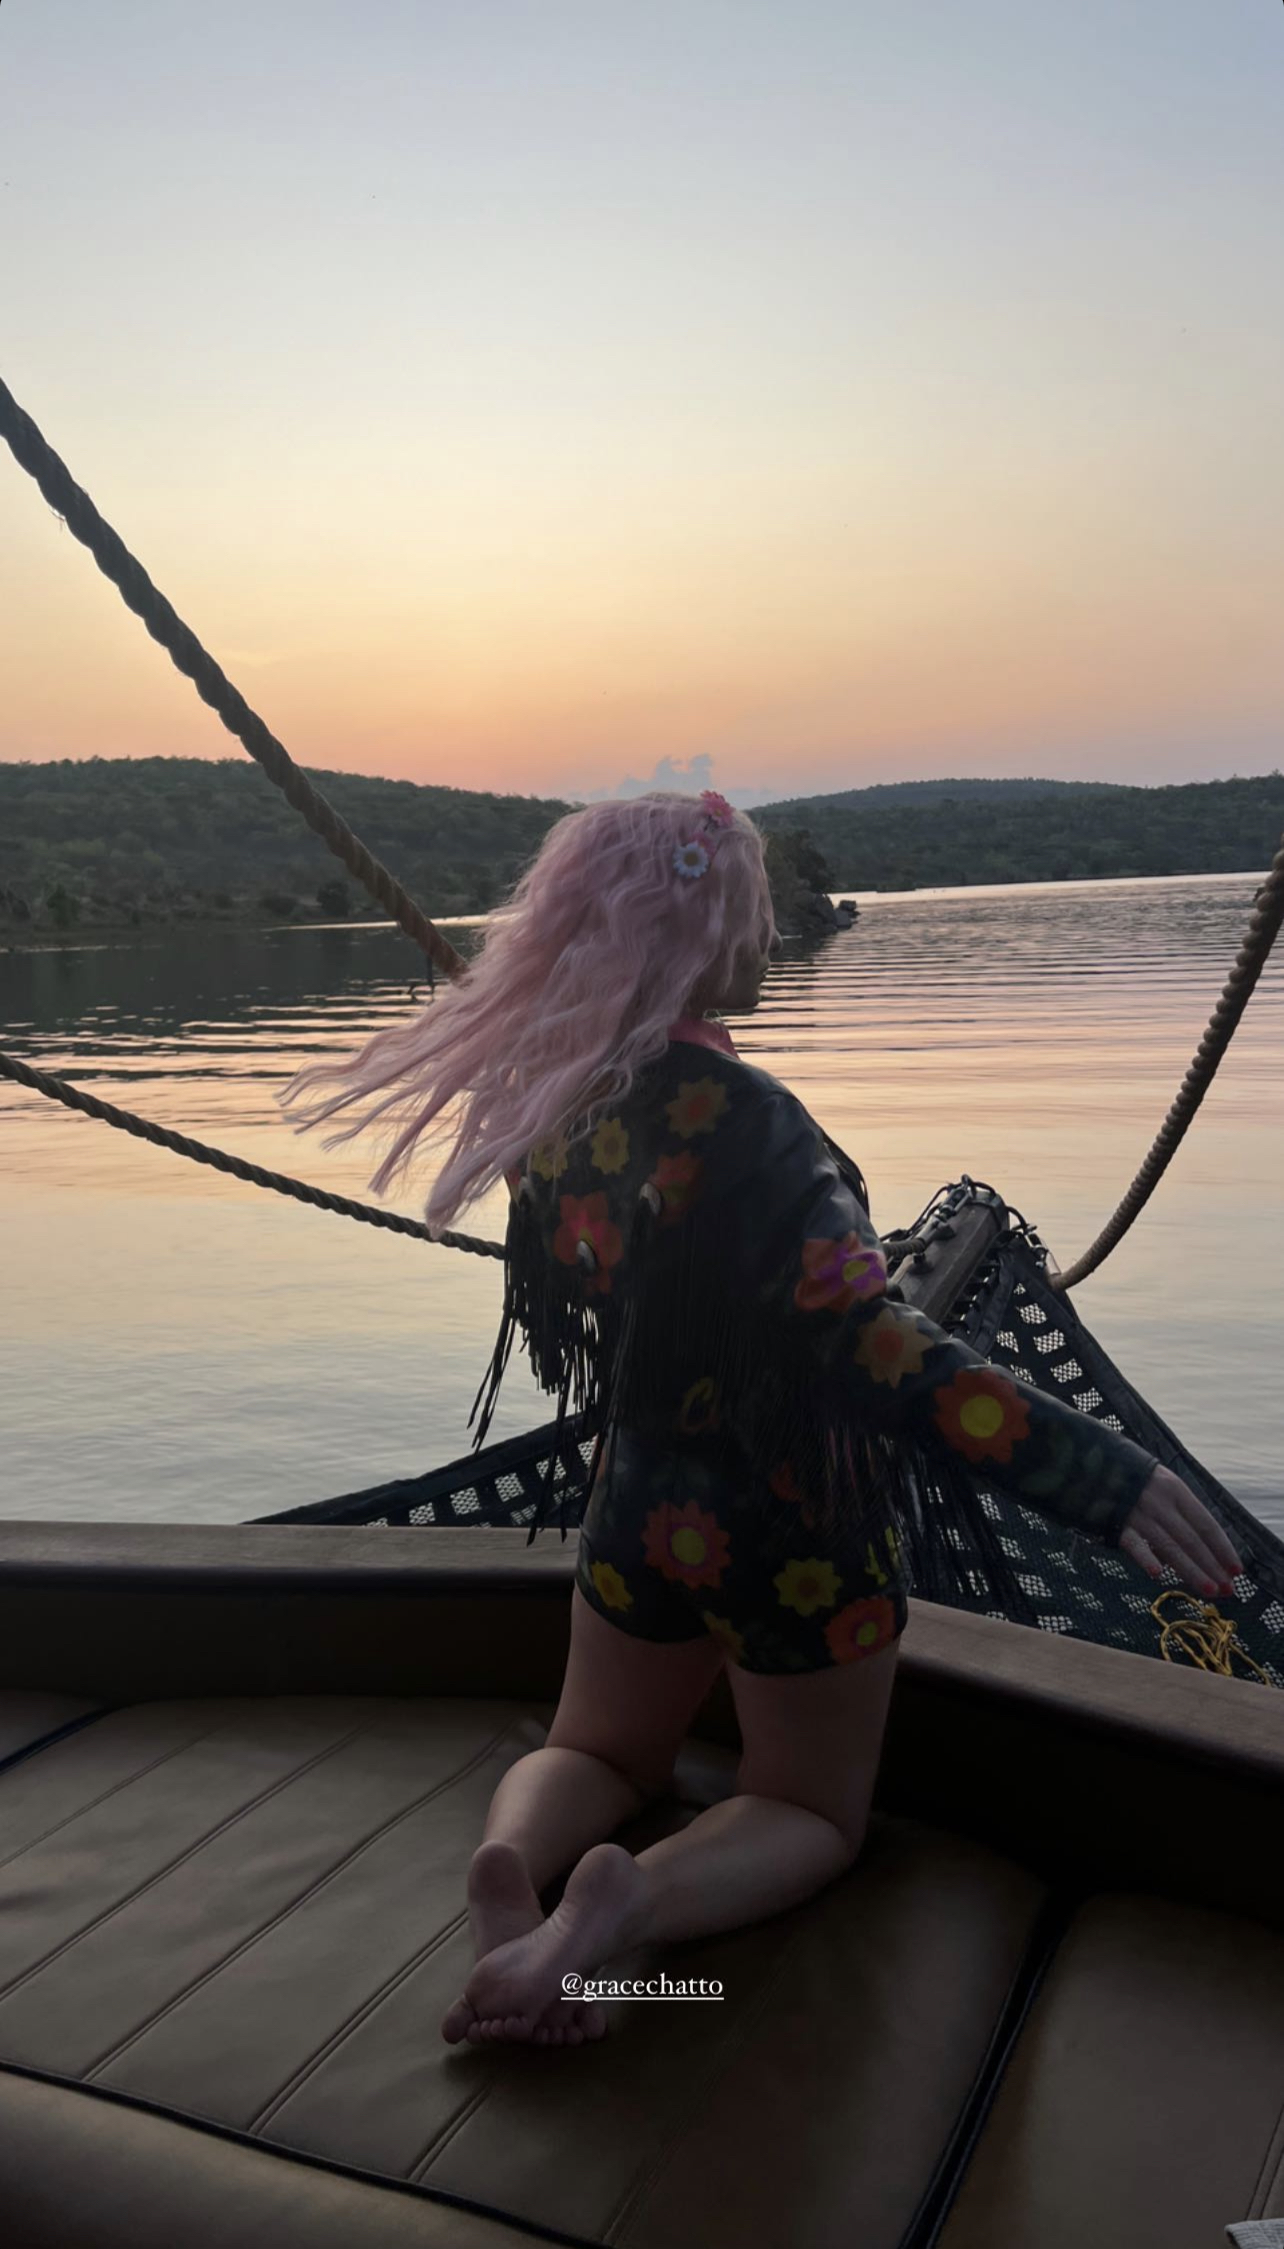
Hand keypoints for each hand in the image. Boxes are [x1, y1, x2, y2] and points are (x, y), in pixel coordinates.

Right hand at [1118, 1464, 1243, 1598]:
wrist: (1086, 1460)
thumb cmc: (1129, 1476)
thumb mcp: (1159, 1483)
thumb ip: (1177, 1509)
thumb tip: (1201, 1544)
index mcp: (1175, 1489)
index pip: (1206, 1523)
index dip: (1223, 1547)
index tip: (1236, 1569)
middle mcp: (1160, 1501)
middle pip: (1192, 1539)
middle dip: (1212, 1566)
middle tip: (1228, 1590)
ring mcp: (1137, 1513)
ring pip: (1169, 1546)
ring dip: (1191, 1570)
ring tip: (1209, 1590)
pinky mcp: (1114, 1522)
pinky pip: (1132, 1543)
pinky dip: (1145, 1557)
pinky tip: (1158, 1574)